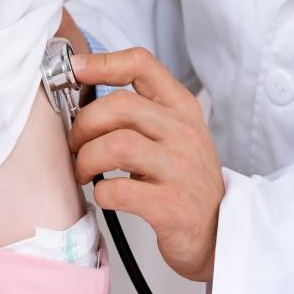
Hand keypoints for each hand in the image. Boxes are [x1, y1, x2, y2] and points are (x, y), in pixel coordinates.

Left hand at [69, 47, 224, 281]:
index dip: (102, 63)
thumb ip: (138, 110)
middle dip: (84, 124)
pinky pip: (119, 190)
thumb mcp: (173, 133)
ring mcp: (180, 169)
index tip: (76, 71)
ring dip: (87, 158)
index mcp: (181, 108)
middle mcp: (184, 133)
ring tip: (84, 170)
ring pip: (116, 145)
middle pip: (119, 105)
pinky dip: (100, 193)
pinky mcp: (171, 206)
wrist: (217, 230)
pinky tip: (104, 195)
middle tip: (76, 144)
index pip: (141, 64)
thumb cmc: (184, 178)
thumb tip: (82, 90)